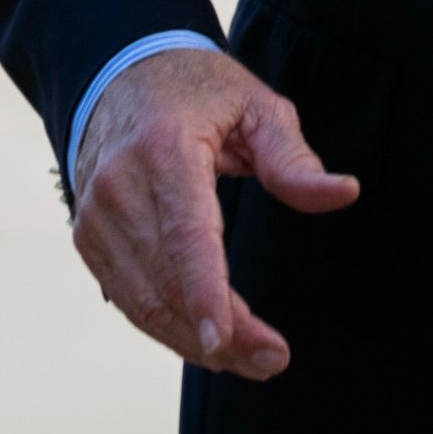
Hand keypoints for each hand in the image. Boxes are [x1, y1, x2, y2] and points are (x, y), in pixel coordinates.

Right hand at [70, 47, 357, 378]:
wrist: (120, 72)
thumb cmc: (198, 90)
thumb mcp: (256, 106)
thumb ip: (293, 157)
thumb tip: (343, 193)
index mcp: (165, 150)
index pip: (185, 235)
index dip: (204, 292)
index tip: (223, 341)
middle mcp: (120, 187)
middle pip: (168, 281)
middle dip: (221, 333)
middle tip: (273, 360)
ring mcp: (95, 216)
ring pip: (144, 301)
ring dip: (194, 342)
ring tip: (250, 361)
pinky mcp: (88, 237)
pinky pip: (127, 297)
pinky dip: (166, 325)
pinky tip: (207, 341)